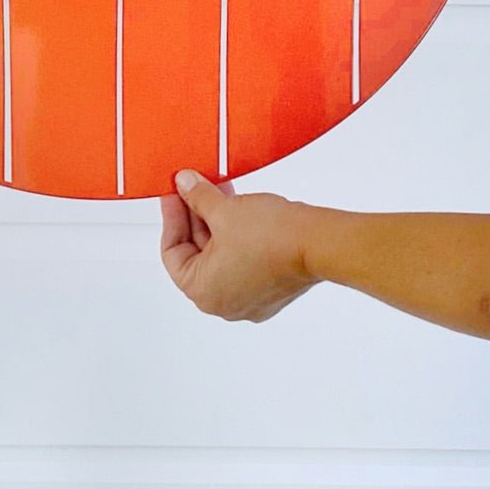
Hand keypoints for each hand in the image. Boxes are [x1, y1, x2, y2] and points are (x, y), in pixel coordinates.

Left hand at [159, 170, 320, 322]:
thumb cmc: (272, 238)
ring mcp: (249, 298)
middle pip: (197, 254)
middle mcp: (224, 303)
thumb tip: (183, 185)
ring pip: (221, 256)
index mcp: (204, 292)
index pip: (172, 253)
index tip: (174, 195)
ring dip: (216, 223)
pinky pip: (242, 260)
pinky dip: (235, 236)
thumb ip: (196, 197)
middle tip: (194, 188)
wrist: (317, 243)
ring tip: (218, 192)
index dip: (172, 217)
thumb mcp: (223, 210)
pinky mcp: (269, 289)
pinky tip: (237, 209)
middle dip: (196, 217)